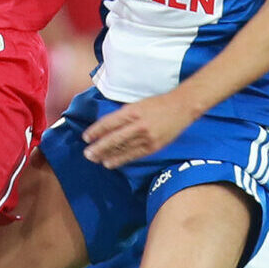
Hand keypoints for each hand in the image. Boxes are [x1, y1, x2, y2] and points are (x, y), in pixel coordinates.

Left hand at [81, 92, 196, 166]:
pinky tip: (110, 163)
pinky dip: (120, 159)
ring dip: (106, 155)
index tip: (86, 138)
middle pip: (113, 139)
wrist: (182, 107)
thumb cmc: (158, 104)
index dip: (96, 131)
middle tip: (87, 154)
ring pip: (122, 149)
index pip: (109, 123)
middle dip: (98, 147)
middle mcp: (138, 125)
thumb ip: (123, 115)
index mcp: (132, 111)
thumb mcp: (137, 104)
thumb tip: (107, 127)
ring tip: (95, 160)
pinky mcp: (153, 147)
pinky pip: (133, 155)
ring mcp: (146, 137)